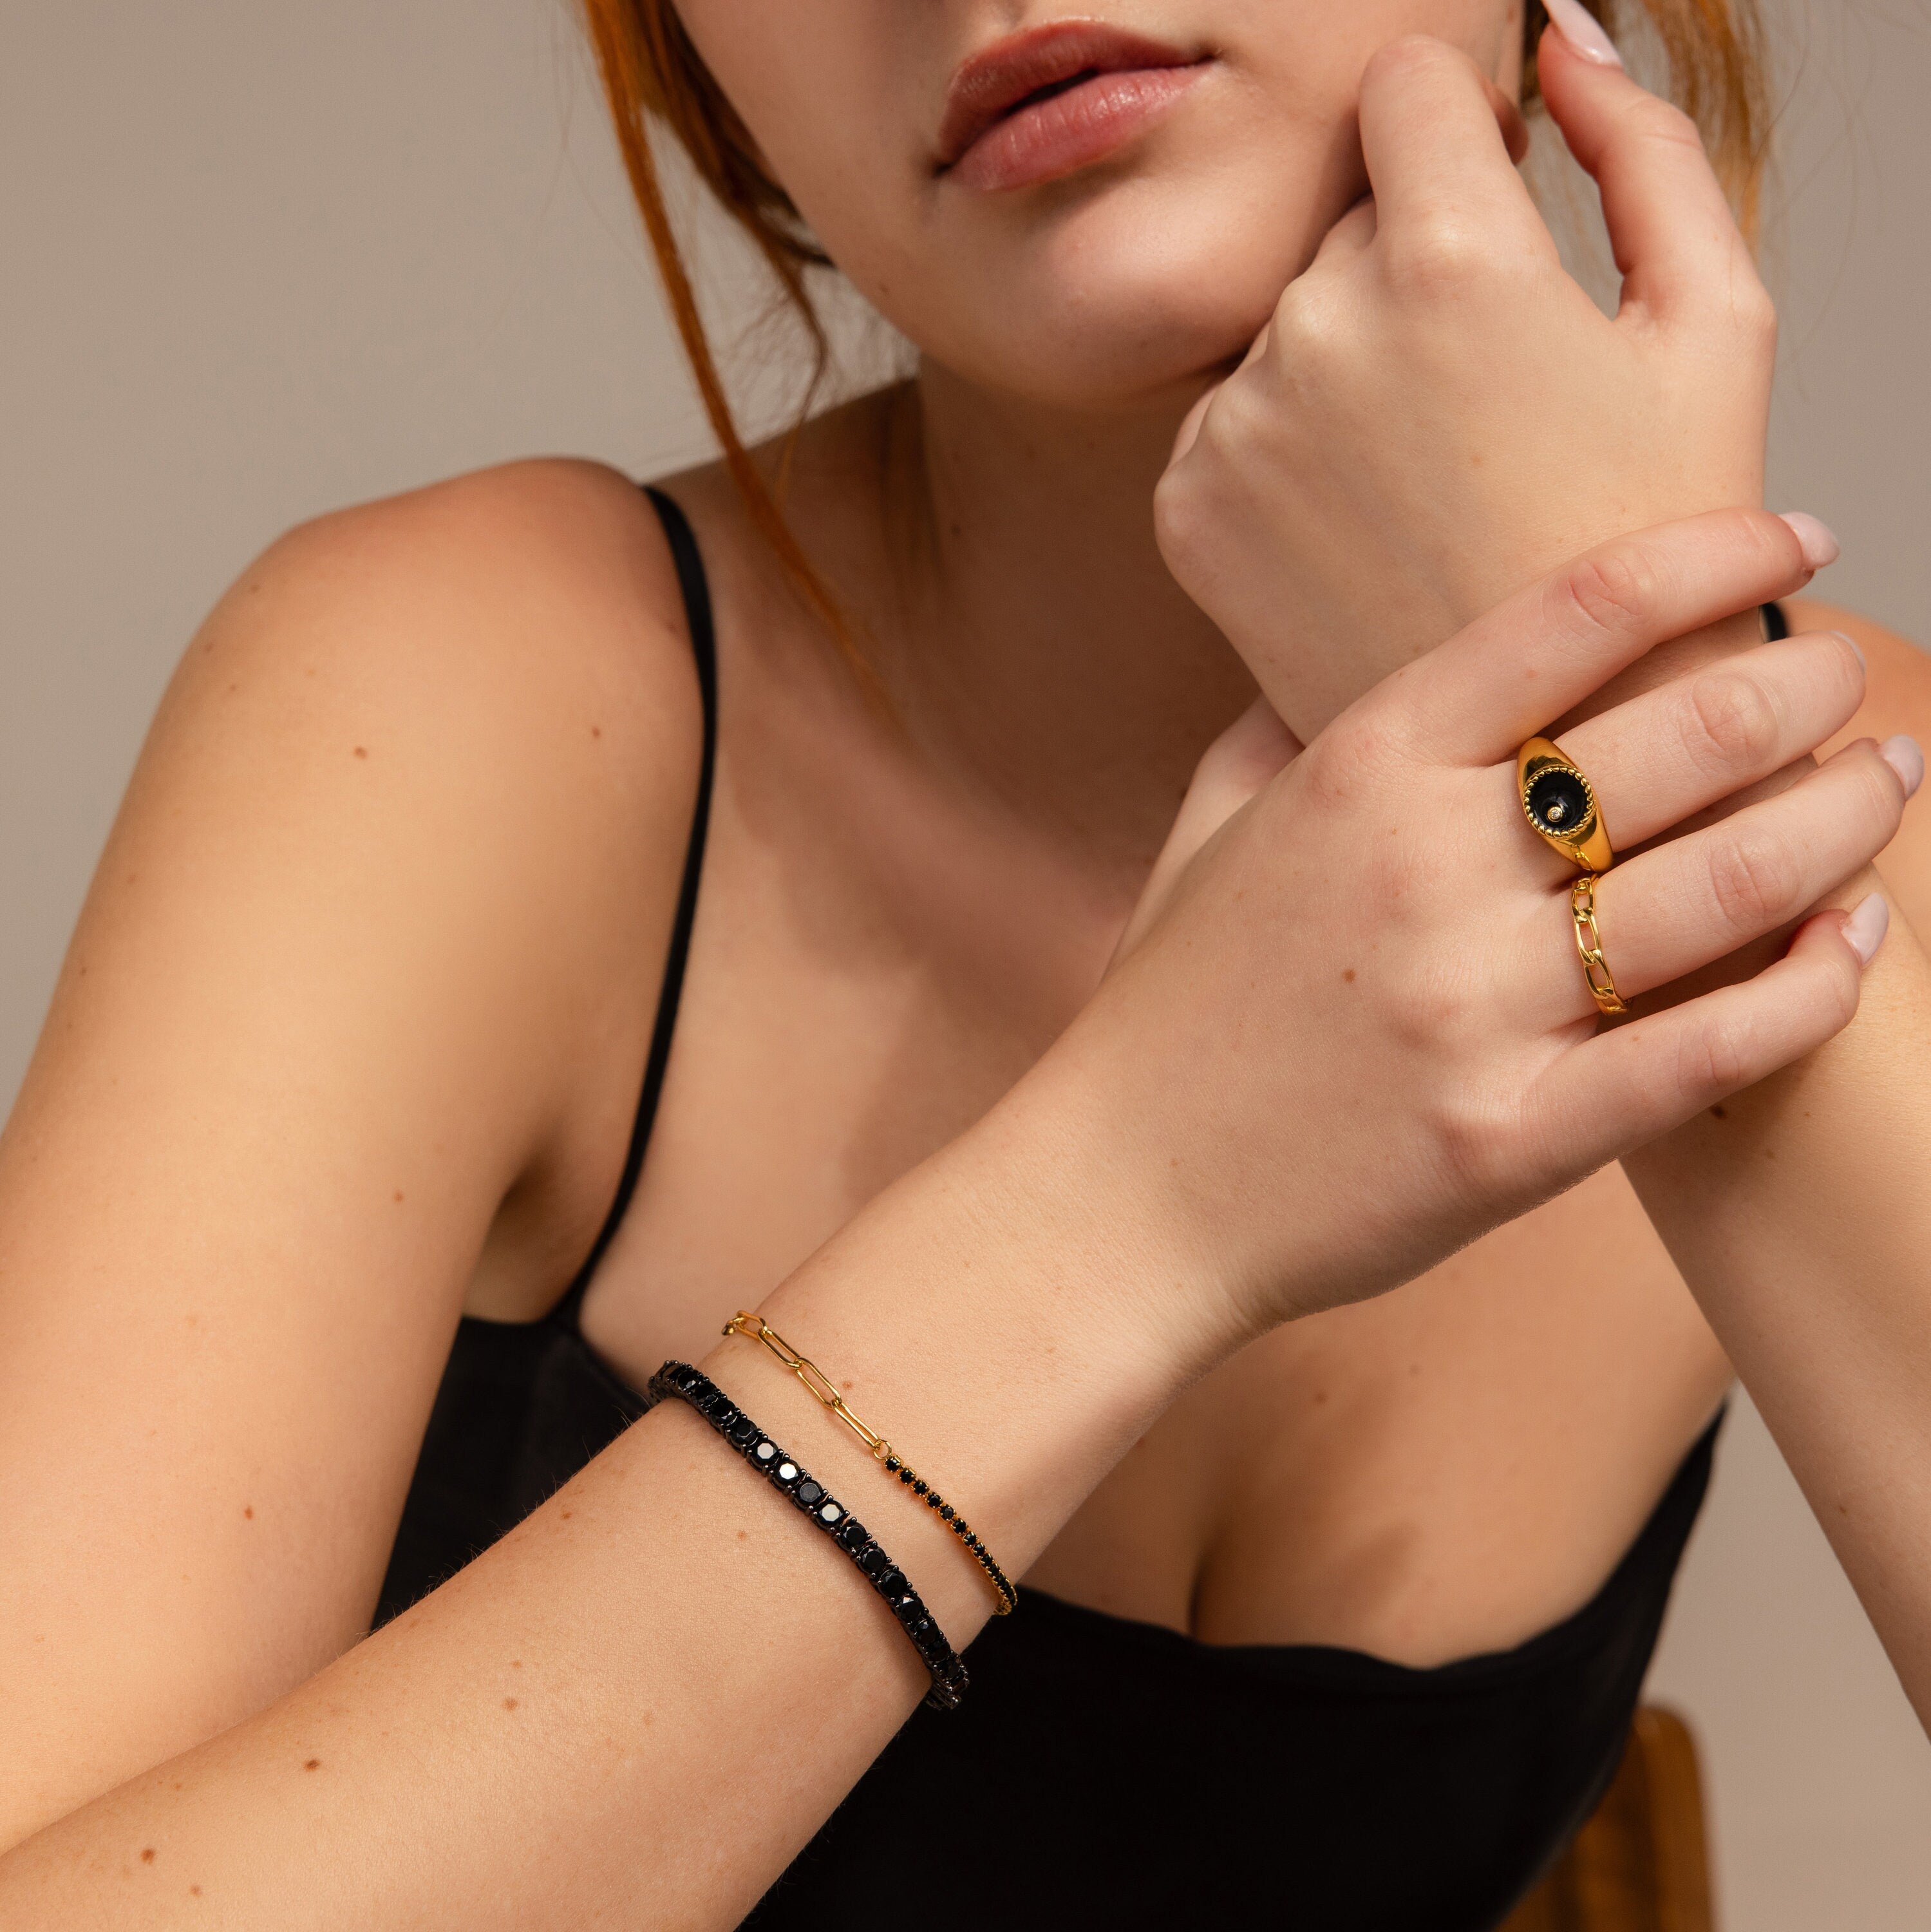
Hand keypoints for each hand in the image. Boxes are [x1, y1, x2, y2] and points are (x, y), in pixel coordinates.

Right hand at [1031, 512, 1902, 1350]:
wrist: (1120, 1196)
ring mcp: (1472, 1009)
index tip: (1796, 541)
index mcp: (1355, 772)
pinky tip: (1853, 943)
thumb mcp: (1208, 831)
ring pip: (1726, 886)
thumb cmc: (1169, 1011)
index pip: (1573, 613)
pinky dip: (1808, 990)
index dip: (1715, 554)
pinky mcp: (1512, 1138)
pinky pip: (1708, 1049)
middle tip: (1848, 679)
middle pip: (1684, 735)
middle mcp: (1423, 871)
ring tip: (1884, 788)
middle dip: (1805, 686)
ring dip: (1839, 822)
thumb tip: (1348, 643)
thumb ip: (1290, 724)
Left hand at [1153, 26, 1774, 738]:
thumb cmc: (1655, 540)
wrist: (1552, 742)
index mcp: (1448, 257)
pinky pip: (1233, 417)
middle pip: (1346, 218)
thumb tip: (1567, 44)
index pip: (1402, 83)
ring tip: (1430, 475)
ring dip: (1348, 363)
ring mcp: (1235, 426)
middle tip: (1488, 395)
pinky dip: (1287, 448)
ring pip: (1287, 323)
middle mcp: (1313, 330)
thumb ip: (1645, 147)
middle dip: (1413, 266)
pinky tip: (1365, 522)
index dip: (1458, 131)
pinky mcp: (1186, 507)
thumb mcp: (1715, 324)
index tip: (1489, 195)